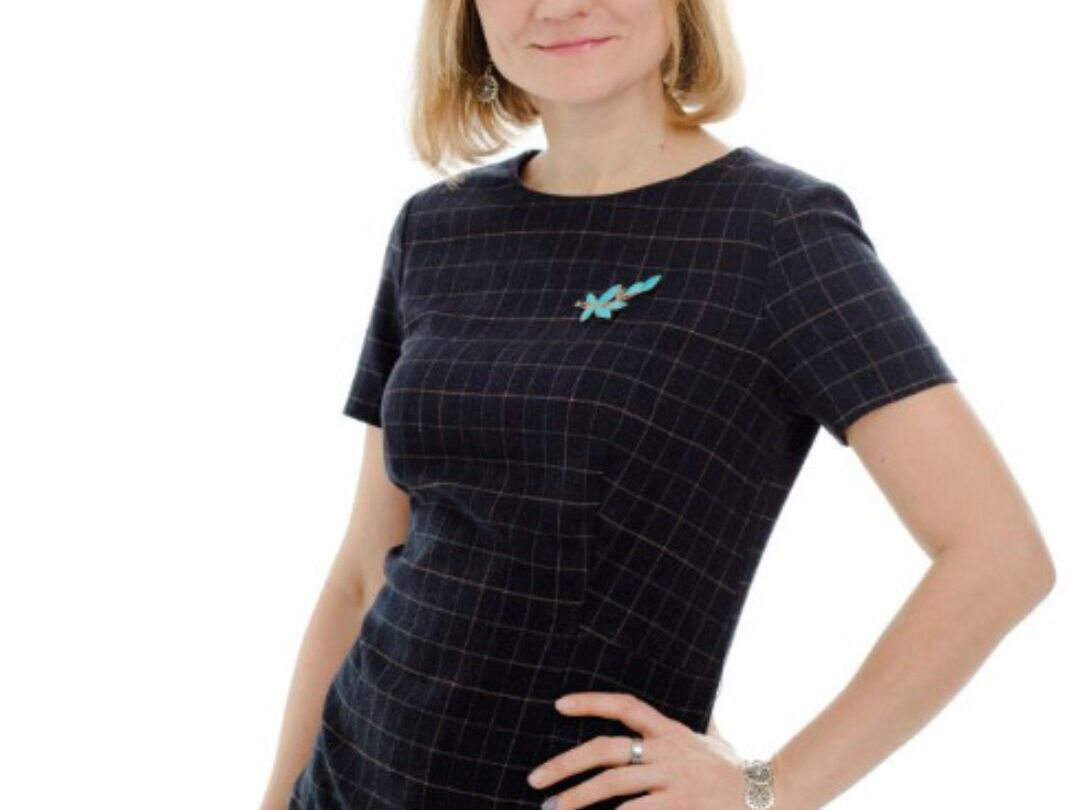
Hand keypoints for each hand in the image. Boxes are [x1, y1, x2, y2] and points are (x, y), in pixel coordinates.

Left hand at [526, 691, 745, 808]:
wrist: (770, 793)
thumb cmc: (738, 770)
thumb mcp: (716, 740)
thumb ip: (700, 726)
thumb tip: (702, 712)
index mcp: (671, 731)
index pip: (625, 706)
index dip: (591, 702)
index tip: (559, 705)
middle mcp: (667, 751)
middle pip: (605, 750)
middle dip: (565, 764)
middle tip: (536, 779)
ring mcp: (673, 780)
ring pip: (613, 784)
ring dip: (578, 798)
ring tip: (553, 809)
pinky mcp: (681, 806)